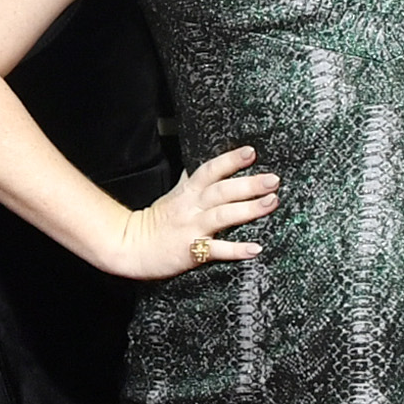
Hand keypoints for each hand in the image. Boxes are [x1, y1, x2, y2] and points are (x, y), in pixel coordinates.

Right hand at [104, 145, 277, 279]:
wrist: (130, 246)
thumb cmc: (154, 222)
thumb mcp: (172, 196)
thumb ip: (189, 182)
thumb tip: (200, 166)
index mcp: (188, 192)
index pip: (211, 170)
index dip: (231, 160)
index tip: (251, 152)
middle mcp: (192, 207)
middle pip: (222, 190)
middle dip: (249, 183)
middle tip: (273, 179)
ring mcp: (192, 228)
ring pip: (223, 215)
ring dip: (249, 209)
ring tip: (272, 202)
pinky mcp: (191, 251)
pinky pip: (217, 250)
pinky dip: (237, 250)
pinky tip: (256, 249)